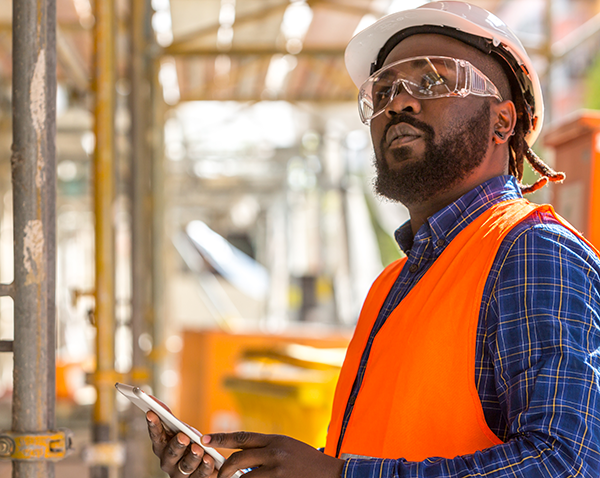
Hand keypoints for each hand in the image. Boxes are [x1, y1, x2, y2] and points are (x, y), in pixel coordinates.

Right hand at [146, 409, 217, 476]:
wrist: (205, 462)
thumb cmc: (188, 442)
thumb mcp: (180, 429)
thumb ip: (168, 416)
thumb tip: (152, 399)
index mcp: (162, 447)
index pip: (156, 436)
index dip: (153, 425)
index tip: (151, 412)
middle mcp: (168, 462)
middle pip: (170, 454)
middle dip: (176, 445)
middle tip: (183, 437)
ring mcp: (180, 473)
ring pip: (185, 466)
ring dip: (192, 456)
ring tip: (199, 449)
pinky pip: (200, 475)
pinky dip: (205, 466)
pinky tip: (209, 459)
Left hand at [202, 432, 344, 477]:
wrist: (331, 473)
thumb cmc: (306, 460)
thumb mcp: (286, 446)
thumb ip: (264, 448)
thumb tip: (238, 456)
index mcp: (275, 439)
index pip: (242, 437)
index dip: (220, 438)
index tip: (203, 439)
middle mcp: (275, 452)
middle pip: (238, 459)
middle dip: (224, 470)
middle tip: (219, 477)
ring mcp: (278, 470)